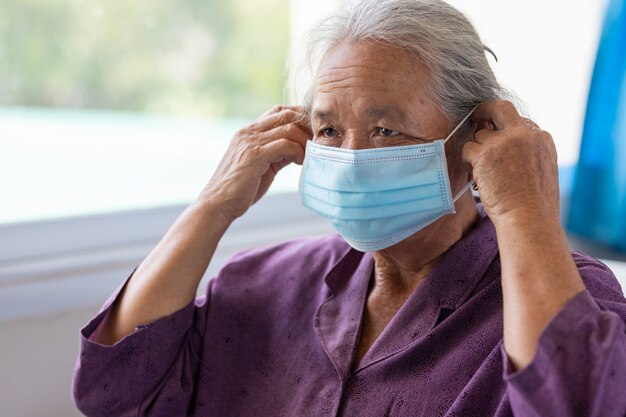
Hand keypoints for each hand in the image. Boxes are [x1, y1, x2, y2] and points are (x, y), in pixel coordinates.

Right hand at [199, 105, 311, 221]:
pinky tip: (301, 163)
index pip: (279, 111)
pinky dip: (298, 152)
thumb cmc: (240, 189)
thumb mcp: (262, 165)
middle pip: (286, 113)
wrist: (218, 204)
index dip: (299, 118)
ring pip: (288, 127)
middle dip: (306, 126)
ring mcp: (251, 142)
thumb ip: (277, 153)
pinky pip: (285, 144)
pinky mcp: (255, 155)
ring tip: (309, 155)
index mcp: (248, 131)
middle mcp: (248, 131)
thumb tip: (299, 148)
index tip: (312, 134)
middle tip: (316, 143)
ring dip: (304, 141)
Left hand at [462, 101, 559, 224]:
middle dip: (484, 111)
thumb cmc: (535, 204)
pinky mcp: (485, 153)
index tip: (494, 129)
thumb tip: (503, 142)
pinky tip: (477, 176)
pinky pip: (467, 149)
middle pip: (499, 108)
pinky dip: (468, 161)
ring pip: (479, 135)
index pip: (518, 120)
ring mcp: (503, 142)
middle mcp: (523, 134)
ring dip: (477, 152)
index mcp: (541, 138)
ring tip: (485, 173)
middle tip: (475, 118)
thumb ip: (527, 150)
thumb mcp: (541, 169)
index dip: (503, 125)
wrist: (529, 219)